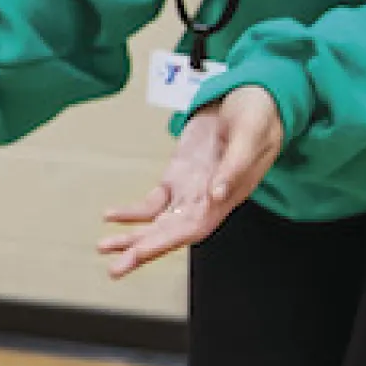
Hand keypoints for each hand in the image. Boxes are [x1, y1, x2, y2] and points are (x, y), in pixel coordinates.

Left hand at [100, 82, 282, 276]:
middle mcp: (208, 199)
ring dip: (133, 237)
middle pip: (173, 233)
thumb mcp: (251, 135)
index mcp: (229, 194)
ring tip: (105, 248)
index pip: (196, 227)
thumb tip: (218, 195)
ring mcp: (191, 189)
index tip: (142, 252)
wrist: (255, 98)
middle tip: (117, 268)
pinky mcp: (179, 177)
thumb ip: (235, 166)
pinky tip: (112, 216)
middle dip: (143, 250)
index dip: (169, 241)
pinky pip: (154, 202)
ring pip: (159, 222)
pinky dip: (132, 212)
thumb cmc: (259, 115)